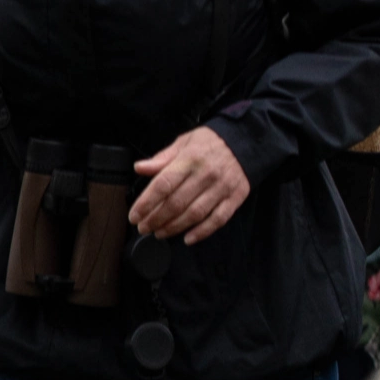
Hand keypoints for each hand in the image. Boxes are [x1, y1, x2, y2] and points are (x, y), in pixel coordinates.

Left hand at [130, 127, 250, 244]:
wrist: (245, 141)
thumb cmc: (210, 143)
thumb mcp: (184, 142)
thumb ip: (162, 158)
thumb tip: (139, 168)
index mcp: (190, 159)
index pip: (163, 184)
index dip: (146, 203)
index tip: (134, 215)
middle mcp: (205, 174)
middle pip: (176, 203)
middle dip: (156, 219)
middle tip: (144, 228)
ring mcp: (221, 188)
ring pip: (194, 214)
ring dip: (174, 227)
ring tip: (160, 233)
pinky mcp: (234, 198)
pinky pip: (217, 220)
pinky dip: (202, 232)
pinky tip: (188, 238)